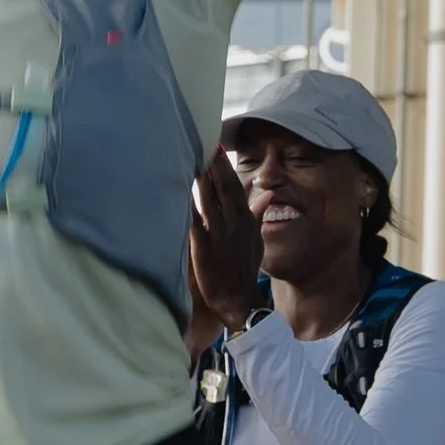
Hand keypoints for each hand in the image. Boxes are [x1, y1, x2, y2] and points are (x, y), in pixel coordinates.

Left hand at [188, 151, 264, 330]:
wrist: (239, 299)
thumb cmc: (244, 269)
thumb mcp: (256, 240)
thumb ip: (258, 213)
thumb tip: (265, 193)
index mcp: (246, 221)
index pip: (234, 187)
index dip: (225, 167)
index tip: (217, 147)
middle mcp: (233, 225)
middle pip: (222, 189)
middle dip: (213, 167)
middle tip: (203, 144)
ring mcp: (218, 236)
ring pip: (208, 202)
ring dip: (201, 181)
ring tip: (192, 160)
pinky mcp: (203, 249)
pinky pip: (194, 223)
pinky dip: (187, 207)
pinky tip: (179, 193)